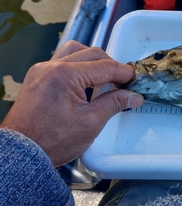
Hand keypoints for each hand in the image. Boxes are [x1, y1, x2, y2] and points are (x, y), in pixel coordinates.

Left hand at [0, 40, 143, 166]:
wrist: (21, 154)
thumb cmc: (52, 140)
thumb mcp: (91, 122)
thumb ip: (114, 103)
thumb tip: (133, 96)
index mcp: (66, 74)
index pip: (105, 66)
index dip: (124, 73)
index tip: (135, 81)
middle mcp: (51, 66)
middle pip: (92, 54)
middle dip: (111, 66)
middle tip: (123, 83)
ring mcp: (41, 70)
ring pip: (75, 51)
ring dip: (93, 61)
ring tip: (103, 79)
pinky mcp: (37, 77)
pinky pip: (62, 61)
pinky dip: (78, 66)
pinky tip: (85, 83)